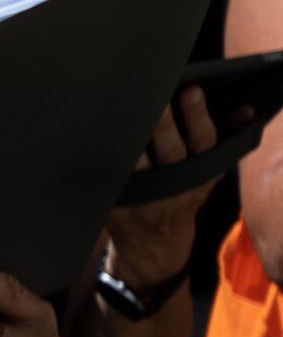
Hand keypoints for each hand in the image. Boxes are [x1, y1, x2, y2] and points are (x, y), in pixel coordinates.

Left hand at [102, 83, 221, 288]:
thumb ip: (221, 141)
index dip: (198, 117)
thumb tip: (242, 109)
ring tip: (121, 109)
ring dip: (130, 137)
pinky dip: (102, 155)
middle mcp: (174, 185)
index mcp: (199, 174)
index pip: (204, 142)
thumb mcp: (205, 174)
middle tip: (154, 94)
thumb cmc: (180, 197)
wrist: (155, 245)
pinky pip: (108, 174)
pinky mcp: (116, 201)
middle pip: (169, 149)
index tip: (191, 90)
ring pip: (136, 161)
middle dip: (162, 122)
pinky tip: (94, 132)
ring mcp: (144, 195)